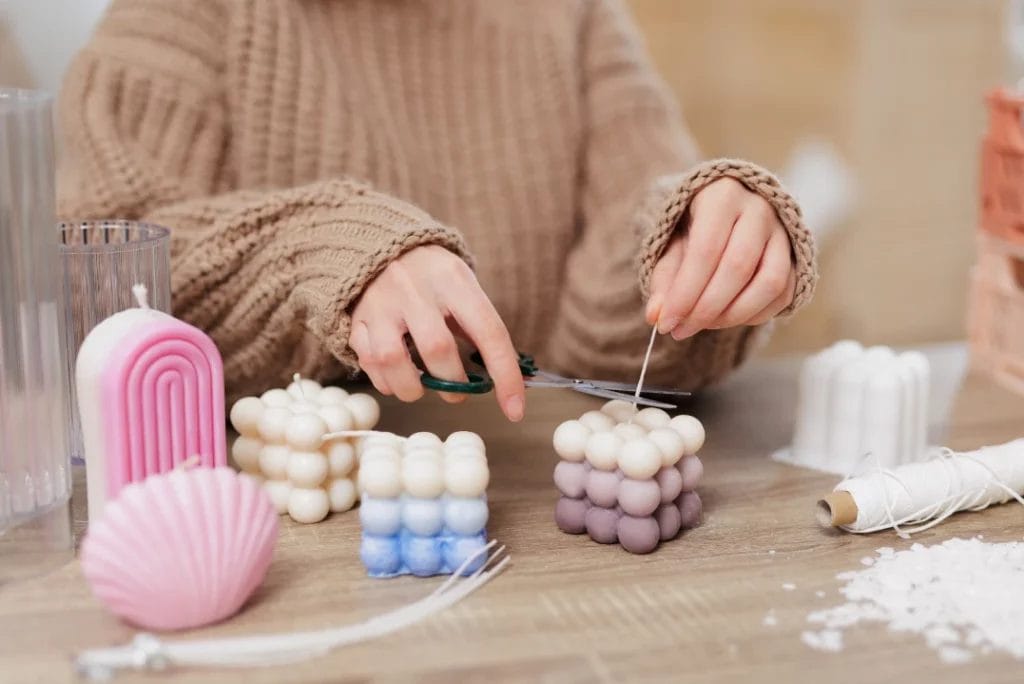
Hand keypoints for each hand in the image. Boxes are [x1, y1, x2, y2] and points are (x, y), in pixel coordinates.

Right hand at [349, 245, 525, 420]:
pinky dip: (385, 381)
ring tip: (421, 388)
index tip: (514, 409)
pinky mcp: (356, 317)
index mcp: (453, 279)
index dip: (505, 375)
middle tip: (456, 391)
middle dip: (452, 382)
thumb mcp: (462, 286)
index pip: (488, 331)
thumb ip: (479, 327)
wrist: (379, 243)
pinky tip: (396, 378)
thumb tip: (506, 376)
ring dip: (412, 388)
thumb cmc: (432, 275)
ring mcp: (381, 303)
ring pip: (393, 359)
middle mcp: (415, 288)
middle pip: (437, 348)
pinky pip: (367, 361)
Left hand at [646, 178, 795, 338]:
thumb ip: (664, 279)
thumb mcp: (672, 245)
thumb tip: (656, 316)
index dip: (685, 292)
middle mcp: (759, 209)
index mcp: (722, 196)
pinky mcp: (797, 255)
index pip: (705, 250)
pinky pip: (784, 293)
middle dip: (706, 308)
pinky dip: (755, 315)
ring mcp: (784, 232)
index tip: (666, 323)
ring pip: (770, 282)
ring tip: (705, 325)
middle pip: (738, 267)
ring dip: (734, 314)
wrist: (729, 212)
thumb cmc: (695, 229)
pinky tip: (728, 319)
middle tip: (681, 330)